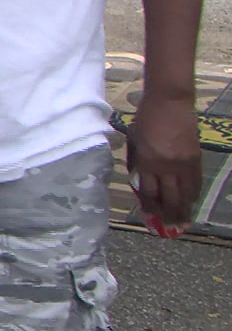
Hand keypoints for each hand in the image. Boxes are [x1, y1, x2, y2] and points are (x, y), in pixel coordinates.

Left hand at [127, 92, 202, 234]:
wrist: (169, 102)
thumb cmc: (146, 118)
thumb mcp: (135, 141)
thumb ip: (138, 163)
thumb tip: (140, 182)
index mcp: (146, 162)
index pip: (148, 191)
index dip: (149, 207)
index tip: (149, 217)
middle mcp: (166, 166)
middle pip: (169, 197)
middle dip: (169, 215)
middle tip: (170, 229)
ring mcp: (183, 163)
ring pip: (185, 193)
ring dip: (184, 209)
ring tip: (183, 222)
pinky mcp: (196, 158)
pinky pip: (196, 182)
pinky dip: (194, 193)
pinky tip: (192, 201)